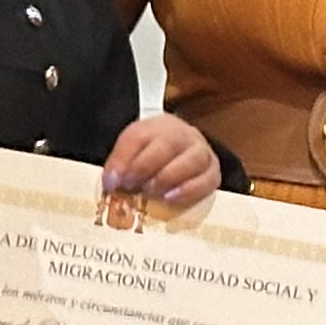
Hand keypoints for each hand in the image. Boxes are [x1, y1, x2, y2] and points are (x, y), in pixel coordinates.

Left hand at [100, 113, 223, 209]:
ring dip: (168, 178)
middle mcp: (183, 134)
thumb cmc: (151, 155)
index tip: (112, 183)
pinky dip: (190, 190)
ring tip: (151, 192)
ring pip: (192, 160)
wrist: (180, 150)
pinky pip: (208, 180)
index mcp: (156, 126)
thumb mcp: (131, 152)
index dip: (123, 160)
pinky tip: (171, 198)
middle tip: (132, 187)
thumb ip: (119, 165)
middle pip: (168, 145)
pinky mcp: (213, 171)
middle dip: (146, 167)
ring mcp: (202, 151)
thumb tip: (111, 185)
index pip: (138, 137)